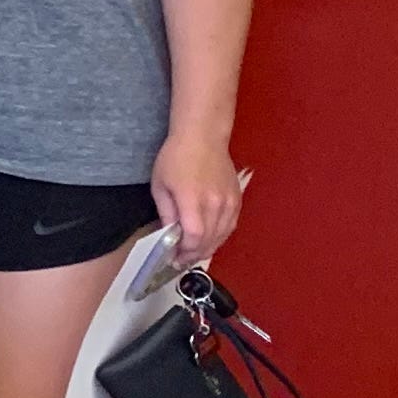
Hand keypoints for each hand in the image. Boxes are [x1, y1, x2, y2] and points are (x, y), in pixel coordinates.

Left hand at [151, 131, 244, 264]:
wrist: (202, 138)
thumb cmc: (176, 158)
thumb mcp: (160, 185)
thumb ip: (166, 213)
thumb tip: (169, 236)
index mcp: (193, 200)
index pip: (194, 236)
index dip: (185, 251)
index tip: (174, 257)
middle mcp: (215, 203)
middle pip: (209, 240)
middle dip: (194, 254)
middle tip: (182, 260)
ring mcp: (229, 202)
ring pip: (222, 235)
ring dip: (208, 248)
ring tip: (194, 253)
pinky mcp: (237, 199)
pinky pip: (230, 226)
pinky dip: (220, 236)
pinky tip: (209, 240)